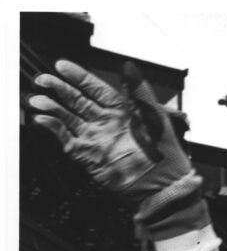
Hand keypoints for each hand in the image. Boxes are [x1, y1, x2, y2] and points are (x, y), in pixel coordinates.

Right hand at [29, 60, 199, 220]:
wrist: (162, 184)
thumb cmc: (164, 151)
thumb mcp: (154, 114)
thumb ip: (138, 88)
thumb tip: (128, 65)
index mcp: (120, 110)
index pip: (94, 87)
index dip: (78, 76)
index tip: (62, 65)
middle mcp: (105, 123)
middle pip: (76, 100)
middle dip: (58, 88)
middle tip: (43, 79)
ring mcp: (96, 139)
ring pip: (67, 118)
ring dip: (51, 107)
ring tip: (37, 99)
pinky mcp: (89, 156)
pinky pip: (67, 139)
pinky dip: (54, 129)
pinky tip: (43, 120)